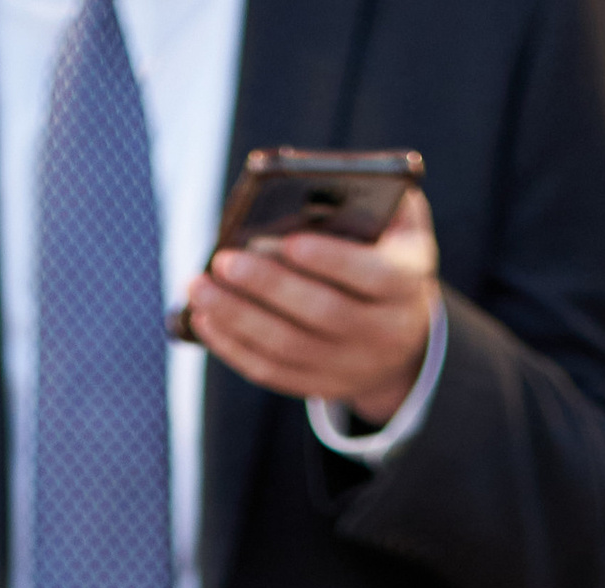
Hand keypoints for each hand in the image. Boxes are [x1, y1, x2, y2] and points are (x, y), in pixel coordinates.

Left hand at [182, 192, 438, 425]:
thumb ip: (372, 197)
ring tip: (199, 286)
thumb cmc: (386, 253)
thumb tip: (310, 184)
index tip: (289, 240)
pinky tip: (204, 318)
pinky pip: (272, 373)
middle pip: (322, 315)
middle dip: (269, 287)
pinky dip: (233, 346)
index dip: (332, 260)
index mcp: (405, 285)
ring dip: (238, 318)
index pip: (372, 276)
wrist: (403, 332)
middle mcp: (384, 333)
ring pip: (289, 348)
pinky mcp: (322, 386)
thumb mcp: (398, 222)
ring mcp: (351, 366)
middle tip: (223, 260)